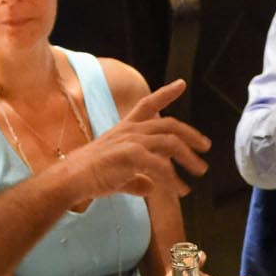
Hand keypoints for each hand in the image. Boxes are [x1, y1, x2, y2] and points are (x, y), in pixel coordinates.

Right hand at [65, 78, 209, 200]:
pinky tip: (180, 191)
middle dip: (191, 134)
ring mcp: (130, 140)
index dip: (165, 94)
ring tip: (200, 171)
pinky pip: (161, 166)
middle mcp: (129, 130)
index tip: (181, 84)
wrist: (70, 180)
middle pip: (169, 124)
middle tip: (206, 147)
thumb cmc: (91, 177)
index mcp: (125, 128)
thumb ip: (137, 179)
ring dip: (189, 158)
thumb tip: (150, 187)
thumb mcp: (119, 176)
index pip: (147, 104)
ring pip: (170, 143)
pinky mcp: (129, 155)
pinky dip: (174, 179)